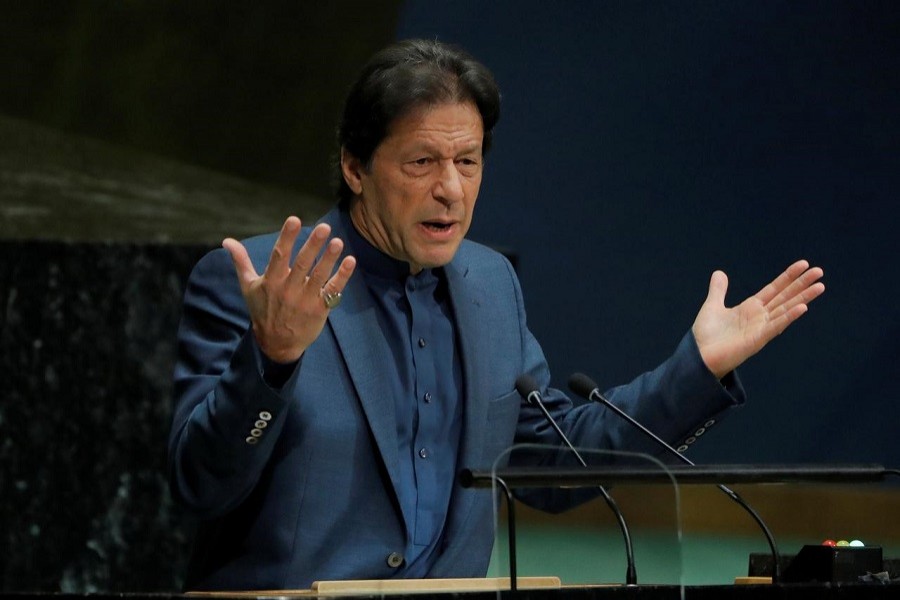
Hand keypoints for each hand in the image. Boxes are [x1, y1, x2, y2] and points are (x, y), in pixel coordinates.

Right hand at [223, 217, 356, 362]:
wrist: (276, 344)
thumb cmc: (262, 310)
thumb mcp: (248, 286)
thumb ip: (241, 261)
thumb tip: (227, 240)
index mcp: (271, 281)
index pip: (279, 255)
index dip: (286, 237)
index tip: (294, 219)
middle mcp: (288, 289)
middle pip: (302, 264)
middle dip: (313, 245)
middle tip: (324, 227)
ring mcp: (305, 299)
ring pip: (319, 276)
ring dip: (329, 259)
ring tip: (338, 242)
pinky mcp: (319, 309)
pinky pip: (332, 291)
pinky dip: (342, 276)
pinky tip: (350, 261)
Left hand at [691, 260, 824, 378]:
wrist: (700, 357)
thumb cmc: (706, 336)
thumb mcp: (712, 306)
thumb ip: (718, 290)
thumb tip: (719, 272)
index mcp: (751, 308)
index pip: (775, 288)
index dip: (788, 276)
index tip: (803, 264)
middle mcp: (760, 317)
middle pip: (785, 296)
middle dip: (801, 284)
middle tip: (819, 271)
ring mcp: (761, 328)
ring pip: (786, 309)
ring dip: (803, 298)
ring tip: (820, 286)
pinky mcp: (758, 340)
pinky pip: (776, 326)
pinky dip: (789, 317)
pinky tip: (803, 308)